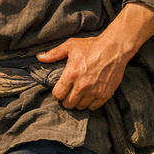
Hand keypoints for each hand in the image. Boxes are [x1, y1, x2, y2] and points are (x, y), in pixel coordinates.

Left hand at [37, 2, 153, 110]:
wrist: (114, 49)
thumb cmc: (91, 46)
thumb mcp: (70, 46)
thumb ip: (54, 53)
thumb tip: (39, 57)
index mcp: (71, 75)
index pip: (58, 94)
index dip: (57, 94)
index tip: (59, 91)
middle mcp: (82, 86)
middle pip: (68, 104)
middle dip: (66, 100)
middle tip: (68, 94)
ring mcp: (94, 91)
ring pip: (80, 107)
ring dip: (78, 102)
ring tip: (79, 95)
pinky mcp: (105, 94)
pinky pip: (94, 107)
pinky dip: (90, 104)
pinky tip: (89, 96)